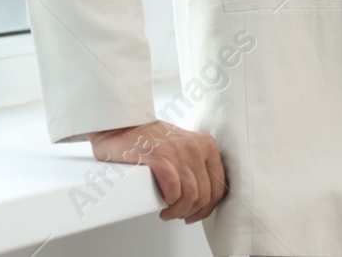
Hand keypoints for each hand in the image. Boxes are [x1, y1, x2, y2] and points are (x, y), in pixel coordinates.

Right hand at [90, 119, 226, 224]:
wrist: (122, 125)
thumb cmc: (150, 140)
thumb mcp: (184, 146)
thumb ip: (198, 164)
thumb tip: (206, 195)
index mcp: (206, 145)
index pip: (219, 186)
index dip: (208, 207)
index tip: (195, 214)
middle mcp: (196, 146)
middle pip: (205, 195)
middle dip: (192, 212)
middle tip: (178, 215)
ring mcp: (177, 151)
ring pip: (191, 196)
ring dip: (179, 211)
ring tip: (168, 213)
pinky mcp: (158, 156)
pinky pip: (173, 189)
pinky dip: (170, 203)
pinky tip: (162, 207)